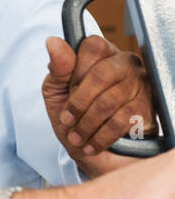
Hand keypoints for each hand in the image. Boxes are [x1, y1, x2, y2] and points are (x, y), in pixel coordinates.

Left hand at [43, 35, 155, 165]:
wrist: (94, 156)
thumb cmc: (75, 119)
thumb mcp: (57, 92)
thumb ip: (58, 68)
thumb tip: (52, 42)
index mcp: (103, 55)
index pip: (92, 47)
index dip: (75, 71)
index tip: (67, 92)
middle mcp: (126, 64)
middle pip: (102, 73)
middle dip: (79, 102)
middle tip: (67, 120)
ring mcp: (140, 85)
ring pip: (109, 100)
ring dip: (86, 124)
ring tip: (76, 137)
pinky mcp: (147, 110)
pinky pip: (121, 120)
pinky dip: (100, 136)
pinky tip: (91, 144)